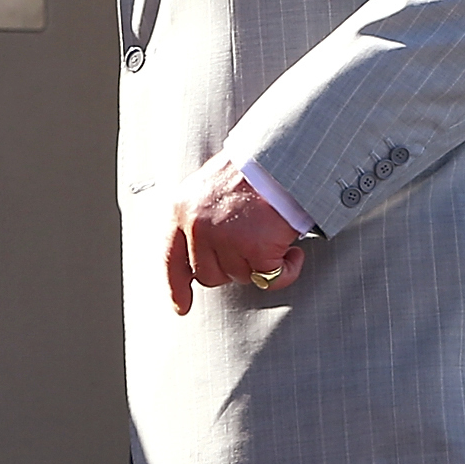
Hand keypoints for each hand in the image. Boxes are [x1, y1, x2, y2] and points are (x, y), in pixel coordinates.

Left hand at [165, 153, 306, 315]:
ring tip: (272, 234)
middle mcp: (198, 226)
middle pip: (208, 275)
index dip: (176, 286)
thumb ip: (199, 219)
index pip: (171, 258)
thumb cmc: (255, 169)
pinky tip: (293, 253)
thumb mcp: (209, 188)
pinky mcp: (256, 249)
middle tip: (252, 243)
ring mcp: (226, 239)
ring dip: (260, 263)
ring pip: (240, 277)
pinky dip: (287, 271)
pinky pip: (270, 280)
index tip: (181, 306)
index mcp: (182, 209)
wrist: (284, 157)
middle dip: (231, 266)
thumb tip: (201, 260)